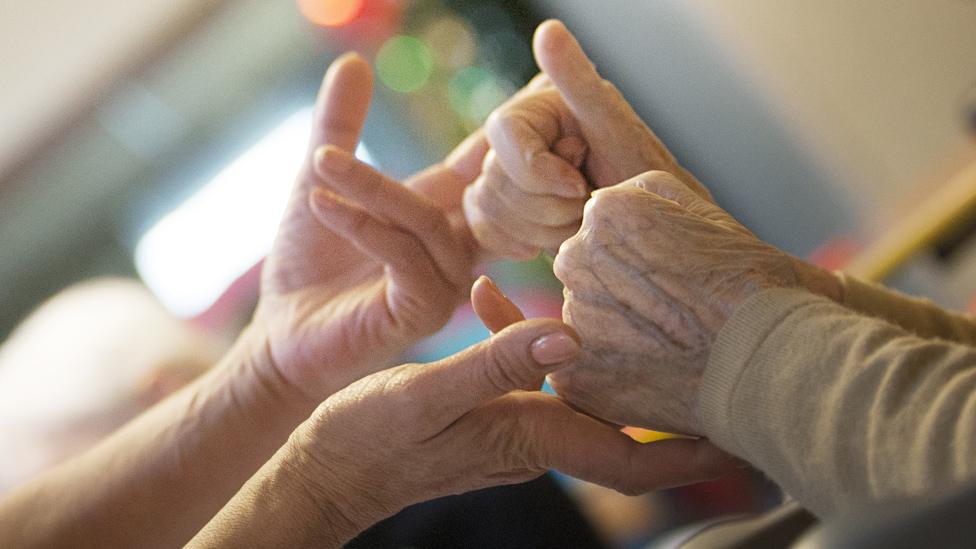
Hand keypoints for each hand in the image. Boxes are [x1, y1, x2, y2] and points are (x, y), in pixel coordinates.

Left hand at [250, 54, 485, 405]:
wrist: (281, 334)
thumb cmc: (307, 263)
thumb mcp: (320, 179)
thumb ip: (339, 125)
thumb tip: (351, 61)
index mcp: (443, 212)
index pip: (486, 164)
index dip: (508, 129)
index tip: (540, 85)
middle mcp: (456, 246)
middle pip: (484, 189)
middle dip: (493, 151)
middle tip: (504, 109)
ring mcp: (446, 282)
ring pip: (427, 220)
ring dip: (372, 186)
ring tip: (320, 163)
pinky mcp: (424, 312)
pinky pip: (404, 257)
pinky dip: (363, 226)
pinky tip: (321, 205)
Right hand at [284, 277, 735, 542]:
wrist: (326, 474)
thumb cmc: (369, 444)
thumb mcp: (427, 397)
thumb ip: (496, 365)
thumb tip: (568, 337)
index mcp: (529, 437)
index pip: (631, 457)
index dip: (690, 450)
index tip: (739, 432)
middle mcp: (531, 439)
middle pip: (623, 431)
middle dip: (672, 410)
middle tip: (717, 367)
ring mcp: (510, 428)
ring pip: (578, 396)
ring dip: (605, 362)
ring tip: (632, 315)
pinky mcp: (485, 413)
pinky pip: (522, 375)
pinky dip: (522, 338)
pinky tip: (493, 295)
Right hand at [464, 20, 710, 259]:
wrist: (648, 226)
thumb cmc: (642, 175)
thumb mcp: (614, 125)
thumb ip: (577, 80)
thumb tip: (549, 30)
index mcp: (536, 110)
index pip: (502, 132)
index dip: (536, 170)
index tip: (578, 185)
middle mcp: (515, 139)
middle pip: (493, 177)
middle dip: (546, 205)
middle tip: (587, 202)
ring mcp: (505, 174)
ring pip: (488, 207)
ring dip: (541, 226)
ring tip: (579, 219)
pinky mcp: (502, 209)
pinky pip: (486, 228)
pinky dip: (524, 240)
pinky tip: (558, 236)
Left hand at [552, 171, 799, 434]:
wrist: (772, 360)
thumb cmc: (755, 284)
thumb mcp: (707, 212)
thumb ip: (653, 198)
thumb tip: (618, 201)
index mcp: (606, 213)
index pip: (604, 231)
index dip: (642, 256)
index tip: (675, 276)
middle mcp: (576, 259)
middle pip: (587, 273)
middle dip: (620, 290)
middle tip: (672, 313)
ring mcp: (572, 318)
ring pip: (586, 320)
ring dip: (615, 332)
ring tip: (669, 346)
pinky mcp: (576, 375)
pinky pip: (583, 370)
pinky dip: (613, 375)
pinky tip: (655, 375)